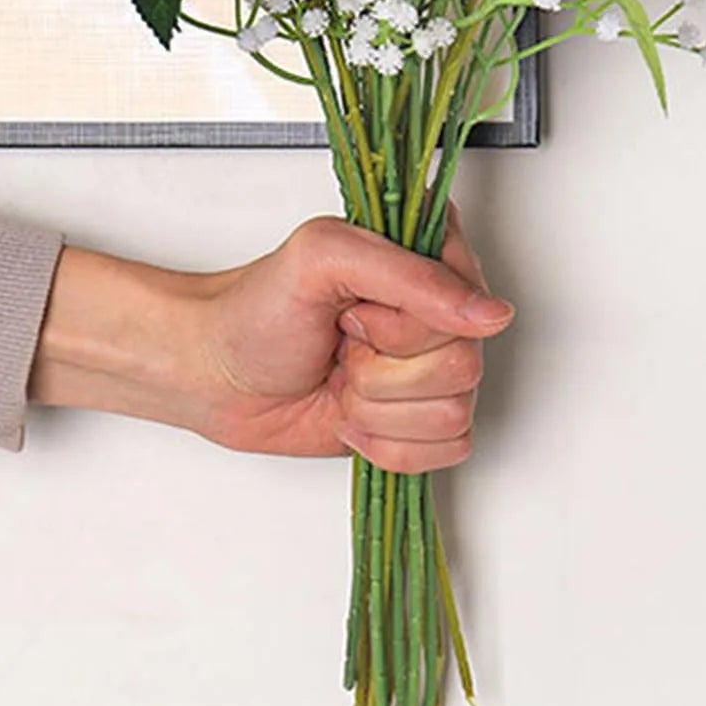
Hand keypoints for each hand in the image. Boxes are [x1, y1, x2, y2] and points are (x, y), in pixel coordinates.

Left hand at [28, 209, 512, 474]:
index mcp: (424, 255)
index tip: (356, 311)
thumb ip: (410, 276)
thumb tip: (489, 313)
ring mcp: (429, 369)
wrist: (216, 376)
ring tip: (342, 378)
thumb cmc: (256, 311)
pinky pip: (446, 451)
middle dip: (384, 369)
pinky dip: (387, 445)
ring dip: (379, 408)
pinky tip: (351, 417)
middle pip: (465, 365)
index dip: (406, 322)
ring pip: (454, 413)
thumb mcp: (324, 259)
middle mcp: (436, 311)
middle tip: (343, 343)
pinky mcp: (417, 420)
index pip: (471, 301)